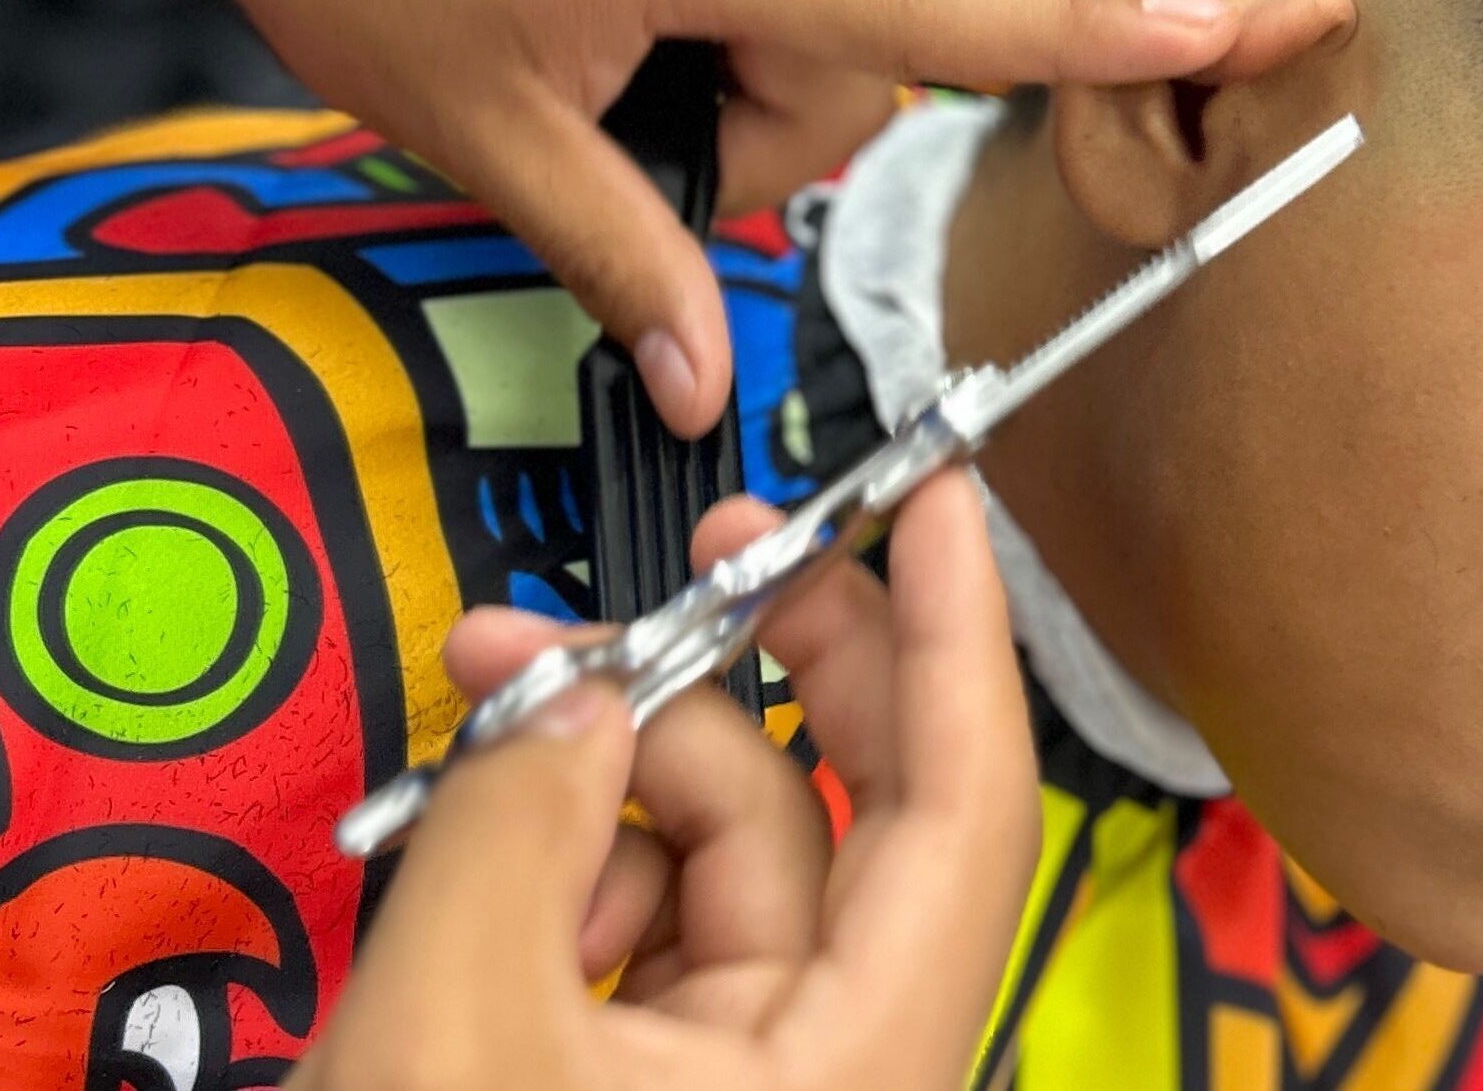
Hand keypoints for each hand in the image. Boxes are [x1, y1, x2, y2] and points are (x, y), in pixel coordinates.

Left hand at [0, 0, 1352, 433]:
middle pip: (836, 59)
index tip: (1263, 11)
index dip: (1116, 30)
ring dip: (713, 40)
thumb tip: (702, 396)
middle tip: (606, 107)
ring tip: (572, 12)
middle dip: (743, 119)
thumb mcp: (489, 137)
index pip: (947, 14)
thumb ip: (624, 264)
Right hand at [287, 474, 1038, 1090]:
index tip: (943, 504)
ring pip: (735, 846)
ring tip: (499, 704)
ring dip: (623, 756)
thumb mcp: (456, 1030)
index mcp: (864, 1063)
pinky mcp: (672, 1080)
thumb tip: (561, 694)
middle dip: (786, 658)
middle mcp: (843, 1061)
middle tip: (722, 546)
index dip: (964, 633)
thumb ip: (519, 826)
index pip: (969, 801)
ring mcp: (759, 1071)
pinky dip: (581, 854)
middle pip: (863, 802)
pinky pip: (658, 915)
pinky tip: (494, 846)